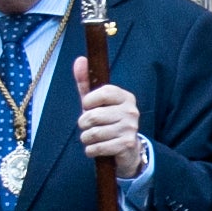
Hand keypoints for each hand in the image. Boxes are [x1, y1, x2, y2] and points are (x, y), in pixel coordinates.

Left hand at [71, 57, 147, 177]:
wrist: (127, 148)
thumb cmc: (107, 120)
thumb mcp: (96, 101)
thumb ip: (86, 82)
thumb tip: (80, 59)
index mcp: (125, 97)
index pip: (103, 92)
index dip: (89, 101)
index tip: (87, 106)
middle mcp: (131, 111)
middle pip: (92, 116)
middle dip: (83, 124)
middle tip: (89, 126)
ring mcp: (130, 128)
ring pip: (93, 134)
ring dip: (86, 138)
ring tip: (93, 138)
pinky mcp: (126, 144)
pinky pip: (97, 148)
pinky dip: (91, 150)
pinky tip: (96, 148)